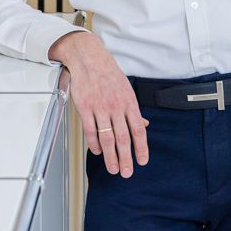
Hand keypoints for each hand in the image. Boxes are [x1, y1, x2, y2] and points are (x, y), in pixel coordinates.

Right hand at [49, 31, 148, 177]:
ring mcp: (100, 107)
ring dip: (110, 156)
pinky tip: (97, 151)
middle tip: (127, 172)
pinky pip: (90, 130)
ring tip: (113, 168)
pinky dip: (94, 143)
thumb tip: (145, 125)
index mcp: (129, 102)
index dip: (141, 148)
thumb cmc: (108, 74)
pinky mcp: (85, 107)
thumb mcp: (126, 90)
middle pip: (123, 138)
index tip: (142, 161)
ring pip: (107, 137)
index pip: (138, 130)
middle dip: (126, 158)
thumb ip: (134, 110)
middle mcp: (116, 106)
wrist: (88, 59)